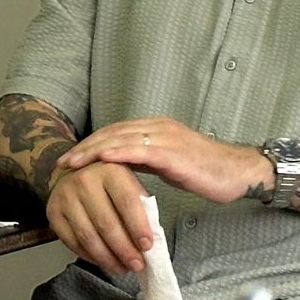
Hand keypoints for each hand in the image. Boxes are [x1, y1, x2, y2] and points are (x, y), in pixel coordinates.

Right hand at [47, 161, 152, 276]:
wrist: (75, 172)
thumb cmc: (111, 182)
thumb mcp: (130, 183)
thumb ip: (141, 206)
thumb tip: (150, 240)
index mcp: (110, 171)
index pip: (127, 202)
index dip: (138, 227)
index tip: (147, 246)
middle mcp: (85, 182)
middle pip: (106, 223)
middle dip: (124, 249)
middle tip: (137, 265)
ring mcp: (65, 197)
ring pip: (88, 237)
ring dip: (107, 258)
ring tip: (122, 269)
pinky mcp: (53, 213)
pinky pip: (72, 242)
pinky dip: (90, 256)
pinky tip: (103, 262)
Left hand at [58, 117, 267, 204]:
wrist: (238, 172)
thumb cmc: (208, 171)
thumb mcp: (171, 163)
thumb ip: (148, 160)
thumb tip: (123, 168)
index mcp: (159, 128)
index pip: (116, 131)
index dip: (92, 143)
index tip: (72, 158)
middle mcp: (160, 127)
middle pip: (113, 132)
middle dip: (85, 147)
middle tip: (62, 162)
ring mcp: (167, 138)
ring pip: (121, 139)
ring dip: (93, 151)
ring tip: (71, 163)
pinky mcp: (173, 153)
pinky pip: (139, 150)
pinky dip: (117, 153)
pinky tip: (101, 159)